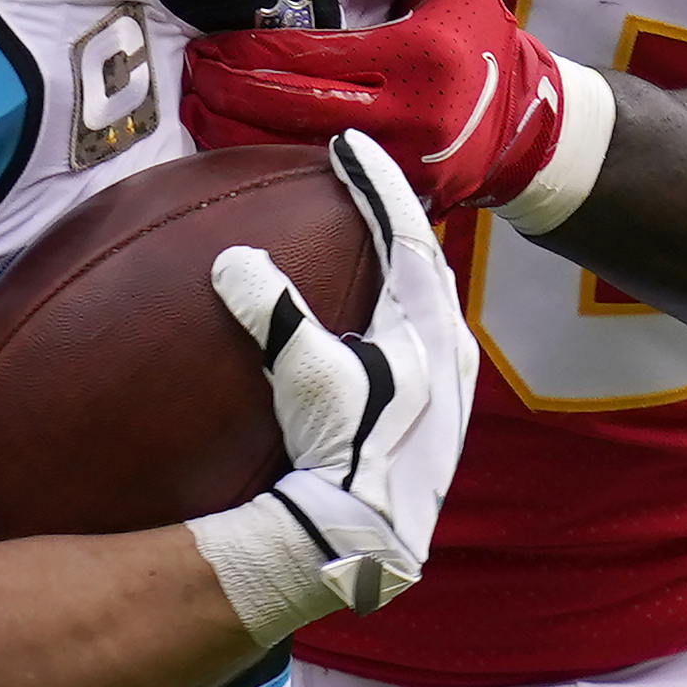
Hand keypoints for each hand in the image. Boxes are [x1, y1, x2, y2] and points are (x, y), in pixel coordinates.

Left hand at [185, 0, 575, 214]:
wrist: (528, 126)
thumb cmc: (484, 41)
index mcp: (419, 57)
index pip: (313, 56)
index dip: (254, 52)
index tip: (215, 43)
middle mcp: (405, 116)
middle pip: (290, 109)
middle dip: (229, 93)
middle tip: (194, 73)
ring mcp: (396, 165)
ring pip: (292, 155)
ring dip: (234, 135)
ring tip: (198, 108)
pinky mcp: (393, 197)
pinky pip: (313, 183)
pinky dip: (268, 167)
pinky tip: (234, 147)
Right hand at [199, 133, 478, 621]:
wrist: (367, 538)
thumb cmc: (342, 454)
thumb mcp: (306, 375)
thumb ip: (272, 312)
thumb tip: (236, 260)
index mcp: (429, 325)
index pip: (406, 231)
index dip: (374, 184)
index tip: (348, 148)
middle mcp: (450, 349)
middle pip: (425, 261)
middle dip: (395, 219)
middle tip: (363, 185)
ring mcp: (449, 387)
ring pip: (429, 301)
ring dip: (401, 266)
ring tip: (372, 242)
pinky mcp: (436, 417)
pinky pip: (421, 337)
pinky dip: (399, 309)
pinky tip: (372, 324)